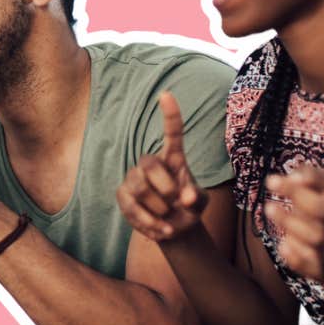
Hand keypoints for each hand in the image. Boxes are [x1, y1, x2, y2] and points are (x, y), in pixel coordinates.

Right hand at [117, 92, 207, 240]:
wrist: (174, 229)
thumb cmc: (189, 209)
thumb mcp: (200, 204)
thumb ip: (197, 198)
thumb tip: (187, 198)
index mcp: (174, 159)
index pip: (172, 133)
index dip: (170, 115)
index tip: (166, 94)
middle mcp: (151, 164)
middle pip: (149, 163)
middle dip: (165, 188)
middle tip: (176, 204)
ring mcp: (134, 178)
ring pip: (139, 187)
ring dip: (158, 209)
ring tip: (168, 219)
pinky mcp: (123, 196)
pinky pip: (130, 206)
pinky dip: (148, 222)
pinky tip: (160, 230)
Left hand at [265, 165, 323, 283]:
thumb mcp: (323, 191)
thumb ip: (310, 177)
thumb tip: (296, 176)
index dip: (320, 182)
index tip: (297, 176)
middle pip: (322, 210)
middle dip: (297, 194)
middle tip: (270, 180)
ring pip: (315, 237)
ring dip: (290, 221)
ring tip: (269, 208)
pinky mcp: (319, 268)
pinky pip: (308, 264)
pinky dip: (296, 256)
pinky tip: (283, 246)